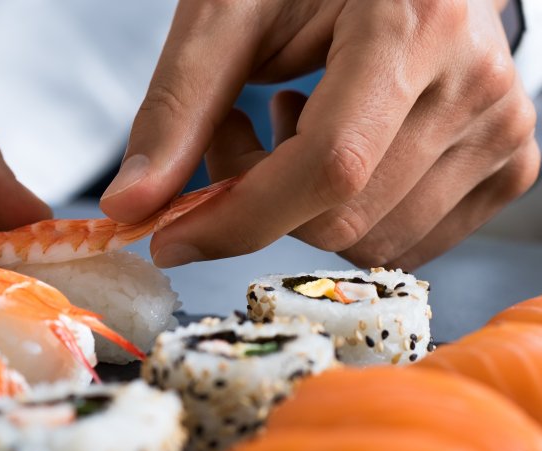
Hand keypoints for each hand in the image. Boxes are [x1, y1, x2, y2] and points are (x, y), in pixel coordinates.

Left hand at [100, 0, 539, 269]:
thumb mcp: (230, 11)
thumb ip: (176, 107)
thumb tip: (130, 205)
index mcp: (413, 23)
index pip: (327, 169)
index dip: (238, 219)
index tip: (170, 236)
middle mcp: (476, 83)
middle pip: (340, 218)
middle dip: (257, 201)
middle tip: (233, 130)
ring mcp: (502, 129)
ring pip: (368, 242)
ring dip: (299, 210)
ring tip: (286, 126)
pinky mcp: (508, 164)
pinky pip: (405, 243)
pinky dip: (348, 217)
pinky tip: (335, 147)